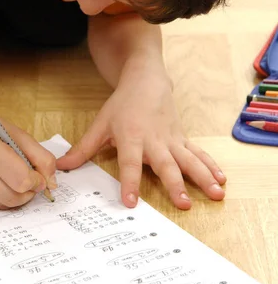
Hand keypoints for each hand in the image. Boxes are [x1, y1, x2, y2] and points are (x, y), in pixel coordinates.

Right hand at [0, 104, 56, 208]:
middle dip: (28, 191)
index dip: (37, 180)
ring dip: (16, 195)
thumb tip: (52, 183)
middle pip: (15, 197)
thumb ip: (40, 156)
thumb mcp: (17, 134)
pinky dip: (0, 197)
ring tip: (12, 177)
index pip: (23, 180)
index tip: (37, 174)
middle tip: (29, 178)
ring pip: (4, 205)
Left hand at [57, 73, 225, 209]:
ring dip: (203, 177)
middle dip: (176, 184)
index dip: (130, 183)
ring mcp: (172, 140)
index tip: (131, 203)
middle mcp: (154, 140)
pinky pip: (198, 154)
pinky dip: (211, 166)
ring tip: (216, 195)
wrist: (146, 80)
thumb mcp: (100, 124)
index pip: (129, 164)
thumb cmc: (122, 105)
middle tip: (184, 204)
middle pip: (166, 164)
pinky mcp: (182, 138)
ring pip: (190, 160)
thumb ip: (83, 148)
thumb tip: (62, 167)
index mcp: (131, 137)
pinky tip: (222, 180)